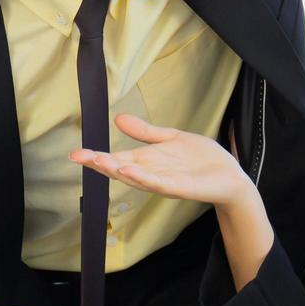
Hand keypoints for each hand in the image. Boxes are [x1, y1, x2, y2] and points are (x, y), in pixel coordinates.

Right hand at [70, 114, 255, 210]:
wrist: (230, 175)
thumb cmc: (201, 160)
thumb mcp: (170, 139)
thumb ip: (145, 132)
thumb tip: (118, 118)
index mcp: (148, 161)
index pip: (117, 158)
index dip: (96, 156)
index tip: (74, 153)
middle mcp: (151, 173)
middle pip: (120, 169)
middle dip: (99, 164)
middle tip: (77, 157)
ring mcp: (164, 181)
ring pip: (135, 178)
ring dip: (117, 170)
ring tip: (98, 161)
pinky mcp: (179, 187)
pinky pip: (157, 183)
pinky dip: (142, 177)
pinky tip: (129, 170)